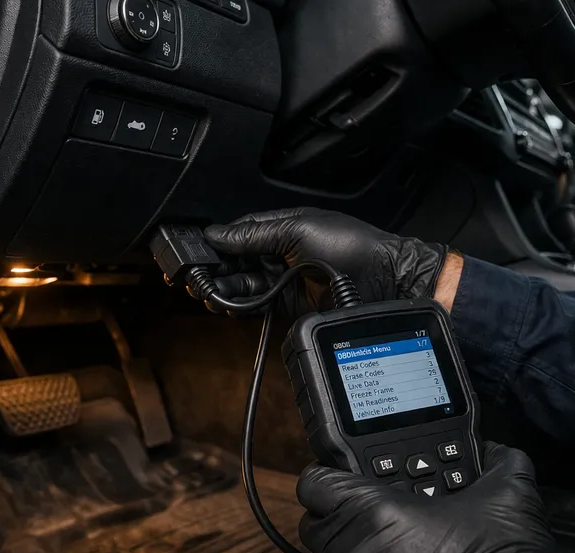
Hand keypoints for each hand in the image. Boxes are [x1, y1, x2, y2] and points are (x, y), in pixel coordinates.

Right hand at [202, 208, 448, 315]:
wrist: (384, 282)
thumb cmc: (351, 247)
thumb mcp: (298, 230)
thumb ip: (254, 234)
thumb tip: (217, 234)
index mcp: (281, 226)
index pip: (236, 233)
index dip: (212, 243)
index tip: (191, 252)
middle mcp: (280, 251)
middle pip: (234, 260)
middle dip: (211, 268)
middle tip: (190, 277)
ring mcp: (284, 279)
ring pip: (242, 283)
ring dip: (222, 288)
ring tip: (205, 292)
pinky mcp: (289, 304)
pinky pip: (256, 304)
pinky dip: (239, 305)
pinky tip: (225, 304)